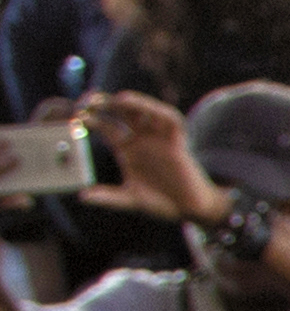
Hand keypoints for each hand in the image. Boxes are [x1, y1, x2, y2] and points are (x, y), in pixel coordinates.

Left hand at [72, 91, 220, 224]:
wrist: (190, 210)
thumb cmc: (161, 204)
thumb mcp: (130, 199)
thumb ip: (108, 197)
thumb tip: (82, 197)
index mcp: (127, 150)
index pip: (106, 127)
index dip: (92, 119)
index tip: (76, 117)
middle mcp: (142, 139)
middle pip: (123, 112)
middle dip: (107, 104)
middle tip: (90, 101)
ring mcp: (160, 138)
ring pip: (146, 111)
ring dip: (133, 103)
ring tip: (117, 100)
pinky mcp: (178, 142)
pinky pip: (170, 120)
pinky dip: (158, 111)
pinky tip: (145, 108)